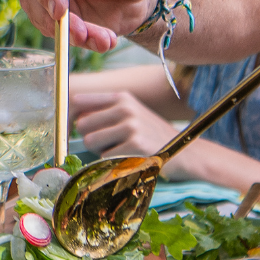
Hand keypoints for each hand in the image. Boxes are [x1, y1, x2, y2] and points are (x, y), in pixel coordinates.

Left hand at [73, 92, 200, 178]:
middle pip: (82, 124)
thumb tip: (72, 118)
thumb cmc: (152, 135)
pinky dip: (113, 163)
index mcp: (122, 97)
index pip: (79, 101)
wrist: (188, 151)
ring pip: (90, 141)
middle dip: (90, 138)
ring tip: (122, 150)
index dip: (72, 116)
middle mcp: (125, 108)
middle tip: (109, 143)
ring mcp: (131, 126)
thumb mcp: (132, 114)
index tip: (76, 128)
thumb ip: (104, 112)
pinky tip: (131, 158)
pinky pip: (105, 157)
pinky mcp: (134, 146)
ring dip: (100, 151)